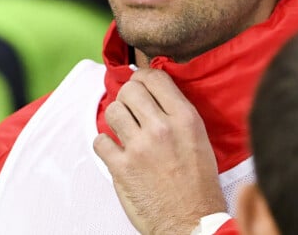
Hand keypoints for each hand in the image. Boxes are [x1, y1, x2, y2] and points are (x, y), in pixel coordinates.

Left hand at [94, 67, 225, 233]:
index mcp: (185, 119)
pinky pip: (99, 140)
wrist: (193, 225)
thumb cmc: (198, 184)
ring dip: (116, 120)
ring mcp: (140, 148)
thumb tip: (151, 88)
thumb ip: (176, 111)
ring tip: (124, 131)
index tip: (140, 85)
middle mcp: (162, 129)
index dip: (142, 78)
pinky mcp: (122, 168)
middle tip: (131, 110)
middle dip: (127, 97)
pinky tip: (116, 151)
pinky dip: (105, 145)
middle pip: (129, 90)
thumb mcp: (198, 138)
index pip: (154, 77)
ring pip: (112, 110)